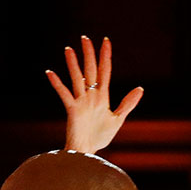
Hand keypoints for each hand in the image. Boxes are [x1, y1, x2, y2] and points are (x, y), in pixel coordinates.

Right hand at [51, 36, 143, 154]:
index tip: (106, 41)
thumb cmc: (100, 137)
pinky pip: (64, 93)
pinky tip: (50, 73)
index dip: (105, 56)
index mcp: (102, 96)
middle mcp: (91, 95)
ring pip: (77, 78)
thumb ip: (127, 103)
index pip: (104, 71)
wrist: (88, 151)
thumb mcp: (118, 118)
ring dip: (73, 64)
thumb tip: (140, 88)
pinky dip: (57, 83)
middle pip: (90, 70)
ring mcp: (81, 101)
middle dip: (89, 54)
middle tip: (85, 38)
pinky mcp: (72, 109)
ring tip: (69, 49)